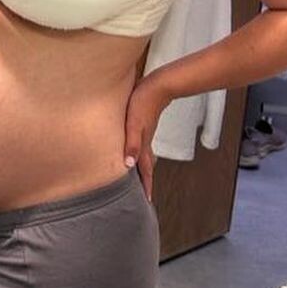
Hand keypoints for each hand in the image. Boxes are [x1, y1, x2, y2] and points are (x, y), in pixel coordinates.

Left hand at [123, 76, 169, 202]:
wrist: (158, 85)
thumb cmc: (143, 102)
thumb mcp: (134, 124)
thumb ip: (132, 143)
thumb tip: (129, 165)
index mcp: (143, 145)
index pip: (145, 170)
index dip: (145, 186)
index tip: (147, 202)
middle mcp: (145, 142)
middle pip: (145, 166)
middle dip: (144, 182)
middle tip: (142, 196)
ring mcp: (145, 134)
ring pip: (143, 156)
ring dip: (141, 169)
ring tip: (138, 178)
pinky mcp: (142, 125)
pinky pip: (140, 146)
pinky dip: (137, 154)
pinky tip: (132, 151)